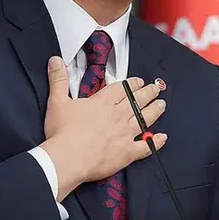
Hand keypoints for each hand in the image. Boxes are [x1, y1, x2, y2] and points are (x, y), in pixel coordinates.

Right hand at [39, 56, 167, 200]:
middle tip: (156, 87)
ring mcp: (124, 134)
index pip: (121, 89)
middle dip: (148, 93)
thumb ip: (58, 80)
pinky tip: (162, 138)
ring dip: (154, 111)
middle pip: (136, 100)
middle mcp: (117, 116)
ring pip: (145, 119)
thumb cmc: (62, 132)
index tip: (139, 81)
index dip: (131, 84)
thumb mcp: (57, 101)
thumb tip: (55, 60)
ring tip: (162, 105)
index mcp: (102, 102)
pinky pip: (146, 146)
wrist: (68, 158)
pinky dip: (156, 142)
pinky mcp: (127, 153)